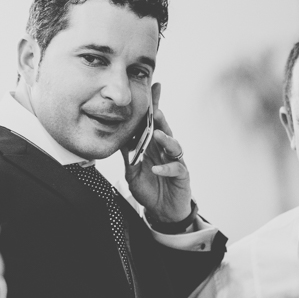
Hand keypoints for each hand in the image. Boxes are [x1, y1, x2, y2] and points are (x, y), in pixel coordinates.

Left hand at [124, 83, 192, 222]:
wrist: (161, 210)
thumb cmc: (149, 186)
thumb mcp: (132, 169)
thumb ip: (128, 153)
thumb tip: (117, 135)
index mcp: (153, 145)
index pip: (153, 122)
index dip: (154, 105)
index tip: (153, 87)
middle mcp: (165, 150)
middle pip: (165, 129)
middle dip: (160, 118)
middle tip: (154, 109)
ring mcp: (175, 161)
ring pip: (173, 146)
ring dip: (165, 139)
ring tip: (157, 135)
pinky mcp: (181, 176)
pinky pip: (176, 169)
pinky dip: (166, 168)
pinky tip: (157, 169)